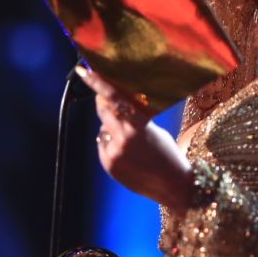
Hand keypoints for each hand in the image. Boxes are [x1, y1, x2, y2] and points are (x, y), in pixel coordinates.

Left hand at [76, 66, 192, 209]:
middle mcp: (123, 137)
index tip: (84, 71)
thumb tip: (112, 105)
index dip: (97, 83)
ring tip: (130, 143)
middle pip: (103, 111)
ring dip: (111, 130)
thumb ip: (133, 118)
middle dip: (103, 105)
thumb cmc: (168, 154)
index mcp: (138, 124)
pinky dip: (109, 145)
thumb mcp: (154, 130)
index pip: (113, 98)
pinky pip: (102, 146)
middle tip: (105, 101)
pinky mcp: (109, 165)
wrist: (173, 185)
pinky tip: (127, 154)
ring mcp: (114, 153)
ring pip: (102, 130)